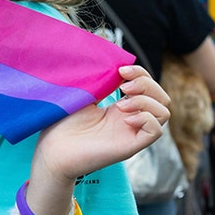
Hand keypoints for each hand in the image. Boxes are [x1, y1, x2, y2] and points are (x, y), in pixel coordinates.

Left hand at [32, 65, 168, 186]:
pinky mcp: (131, 146)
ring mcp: (131, 132)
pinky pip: (155, 131)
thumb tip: (117, 66)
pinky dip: (145, 119)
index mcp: (120, 107)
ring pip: (163, 112)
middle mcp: (129, 119)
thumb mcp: (84, 95)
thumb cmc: (62, 124)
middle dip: (147, 84)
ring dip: (146, 101)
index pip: (146, 86)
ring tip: (121, 104)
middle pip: (161, 97)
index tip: (121, 70)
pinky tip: (125, 118)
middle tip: (123, 86)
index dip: (140, 74)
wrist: (52, 149)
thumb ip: (102, 82)